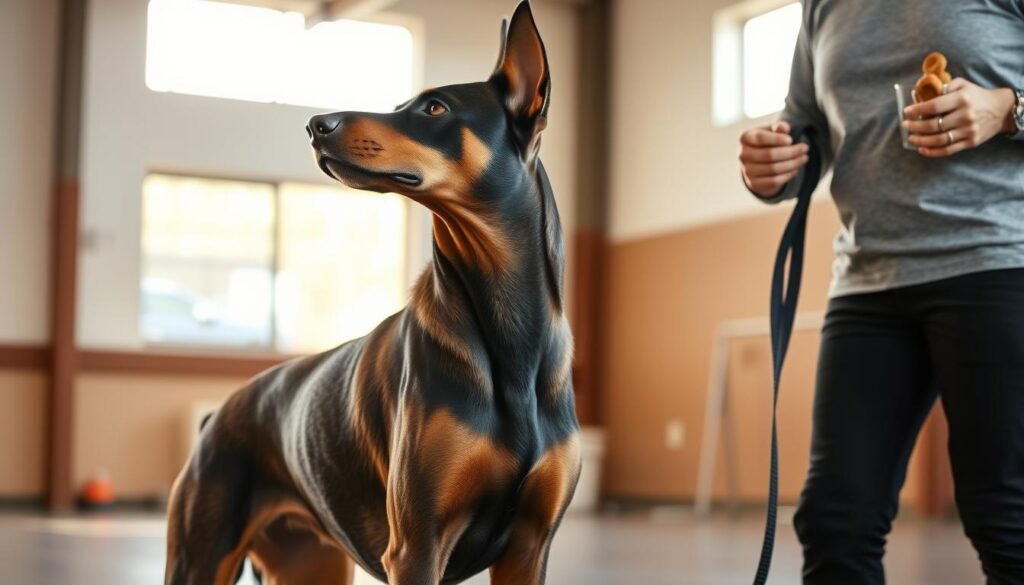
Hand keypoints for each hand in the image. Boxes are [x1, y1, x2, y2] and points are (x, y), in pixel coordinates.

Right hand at [739, 121, 809, 197]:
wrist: (758, 162)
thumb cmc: (767, 142)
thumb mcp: (772, 132)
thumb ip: (778, 128)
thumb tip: (784, 127)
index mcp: (745, 138)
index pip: (760, 138)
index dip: (777, 139)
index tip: (790, 140)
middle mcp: (743, 154)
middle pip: (769, 155)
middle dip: (791, 152)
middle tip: (805, 148)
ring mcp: (747, 170)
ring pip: (773, 169)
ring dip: (793, 164)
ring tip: (804, 158)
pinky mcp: (754, 183)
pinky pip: (774, 181)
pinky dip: (787, 175)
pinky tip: (795, 169)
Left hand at [902, 79, 1016, 157]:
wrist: (1001, 109)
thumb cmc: (976, 96)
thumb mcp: (962, 85)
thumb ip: (943, 87)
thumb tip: (922, 94)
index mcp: (962, 99)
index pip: (934, 106)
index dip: (917, 110)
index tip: (906, 112)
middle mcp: (965, 115)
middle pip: (934, 125)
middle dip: (915, 127)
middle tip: (905, 126)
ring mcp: (969, 131)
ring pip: (939, 140)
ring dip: (921, 141)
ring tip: (911, 138)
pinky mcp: (971, 142)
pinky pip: (948, 150)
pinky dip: (932, 152)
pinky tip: (922, 149)